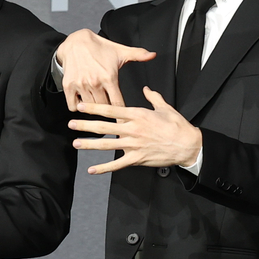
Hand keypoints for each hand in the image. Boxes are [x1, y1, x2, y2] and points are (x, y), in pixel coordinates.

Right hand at [55, 28, 156, 111]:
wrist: (76, 42)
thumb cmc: (100, 48)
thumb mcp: (120, 51)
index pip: (118, 103)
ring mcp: (81, 85)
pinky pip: (72, 106)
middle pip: (103, 108)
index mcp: (109, 77)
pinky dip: (77, 108)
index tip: (124, 122)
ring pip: (88, 108)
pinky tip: (82, 102)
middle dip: (108, 112)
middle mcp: (95, 82)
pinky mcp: (68, 85)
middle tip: (111, 117)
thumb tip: (153, 55)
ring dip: (93, 110)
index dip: (121, 115)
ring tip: (97, 108)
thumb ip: (138, 55)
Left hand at [67, 89, 202, 174]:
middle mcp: (133, 130)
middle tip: (71, 124)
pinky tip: (92, 170)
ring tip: (76, 143)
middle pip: (104, 127)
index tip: (82, 106)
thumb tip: (146, 89)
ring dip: (90, 145)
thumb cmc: (177, 126)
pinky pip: (117, 165)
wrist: (187, 145)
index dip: (94, 108)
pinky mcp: (137, 159)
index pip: (111, 110)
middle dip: (86, 125)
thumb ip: (153, 97)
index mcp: (138, 115)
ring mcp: (134, 145)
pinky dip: (104, 168)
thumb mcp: (165, 107)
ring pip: (107, 145)